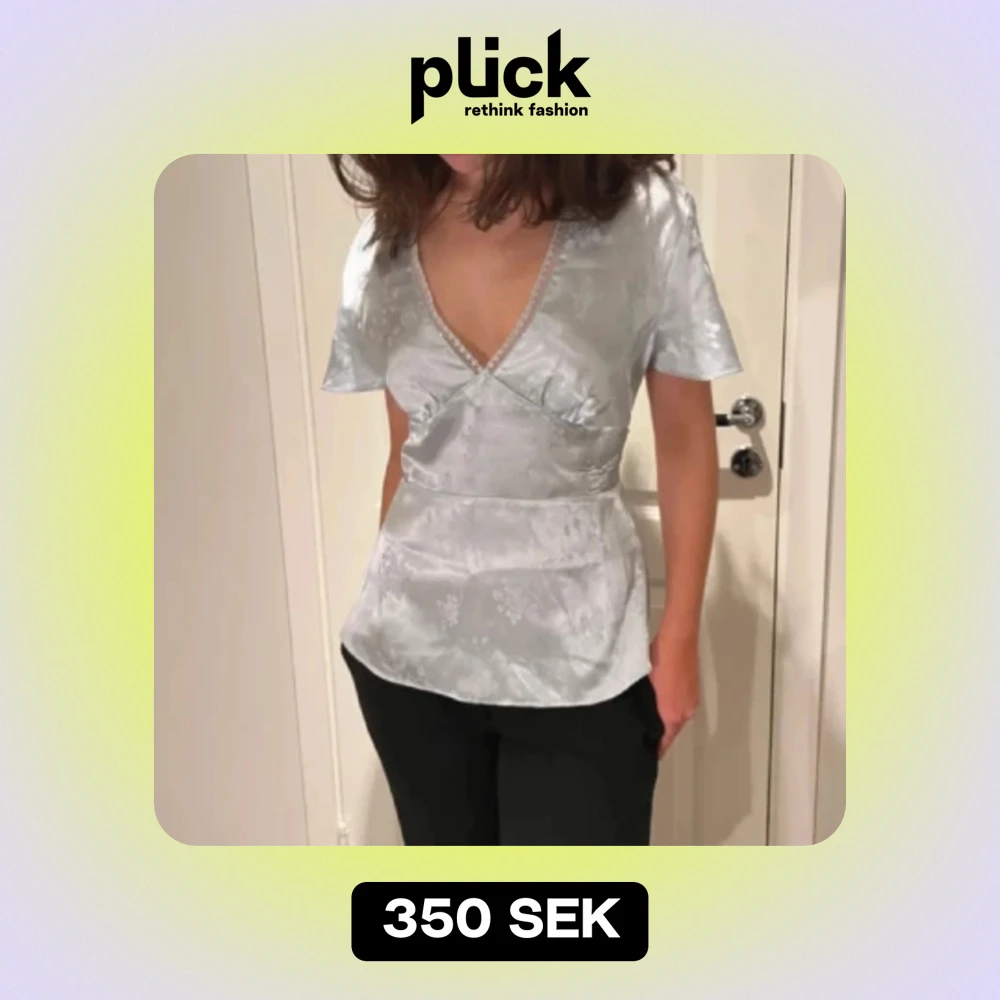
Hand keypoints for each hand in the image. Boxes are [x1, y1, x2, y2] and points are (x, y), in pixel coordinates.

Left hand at [648, 630, 699, 757]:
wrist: (678, 638)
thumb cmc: (661, 660)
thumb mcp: (646, 688)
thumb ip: (645, 709)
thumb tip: (641, 723)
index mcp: (675, 715)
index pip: (665, 742)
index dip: (654, 750)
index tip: (645, 756)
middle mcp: (686, 710)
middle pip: (672, 730)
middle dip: (658, 734)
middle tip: (640, 733)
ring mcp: (691, 698)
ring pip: (675, 716)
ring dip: (664, 717)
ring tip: (646, 715)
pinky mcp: (691, 686)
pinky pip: (679, 703)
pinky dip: (670, 705)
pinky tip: (657, 696)